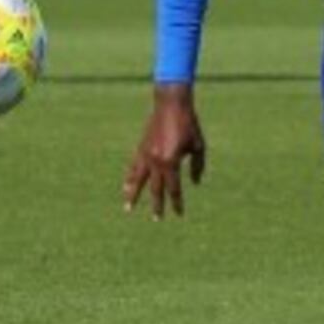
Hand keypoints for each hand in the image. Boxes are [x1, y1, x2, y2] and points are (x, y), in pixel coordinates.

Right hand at [122, 85, 205, 218]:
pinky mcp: (141, 147)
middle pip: (156, 188)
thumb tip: (195, 183)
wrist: (171, 104)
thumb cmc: (189, 124)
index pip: (174, 188)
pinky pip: (133, 167)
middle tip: (157, 219)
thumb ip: (197, 166)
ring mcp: (146, 154)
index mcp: (172, 162)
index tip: (179, 214)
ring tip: (128, 209)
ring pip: (139, 180)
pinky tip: (125, 187)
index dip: (177, 202)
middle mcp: (156, 161)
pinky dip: (129, 178)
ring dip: (133, 195)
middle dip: (157, 205)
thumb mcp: (199, 146)